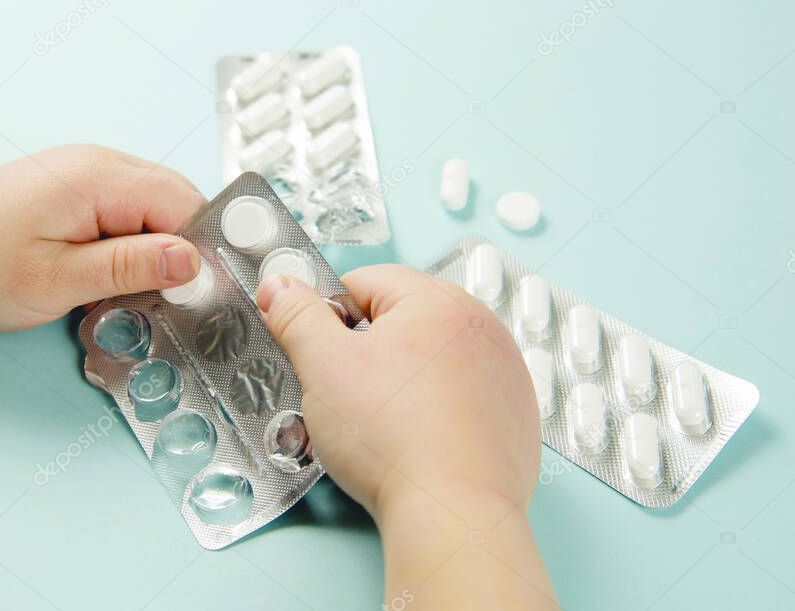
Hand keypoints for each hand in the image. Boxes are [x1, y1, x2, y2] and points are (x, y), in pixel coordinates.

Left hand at [0, 145, 205, 329]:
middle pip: (177, 200)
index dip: (202, 249)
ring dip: (157, 248)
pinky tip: (115, 273)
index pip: (185, 203)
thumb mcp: (56, 280)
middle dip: (183, 249)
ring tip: (137, 290)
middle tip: (170, 299)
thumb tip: (191, 261)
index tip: (199, 294)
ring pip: (156, 206)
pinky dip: (134, 241)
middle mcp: (100, 162)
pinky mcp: (75, 185)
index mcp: (100, 177)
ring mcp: (87, 170)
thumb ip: (129, 267)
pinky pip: (129, 208)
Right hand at [257, 265, 556, 607]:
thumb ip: (297, 315)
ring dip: (403, 380)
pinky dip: (438, 409)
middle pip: (401, 319)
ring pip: (431, 358)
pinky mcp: (514, 411)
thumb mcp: (323, 366)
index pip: (364, 282)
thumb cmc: (395, 440)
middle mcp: (480, 325)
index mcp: (436, 300)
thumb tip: (280, 286)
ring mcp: (504, 369)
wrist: (452, 513)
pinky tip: (420, 439)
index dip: (331, 319)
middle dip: (369, 351)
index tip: (323, 355)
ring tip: (386, 423)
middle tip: (353, 395)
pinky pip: (462, 394)